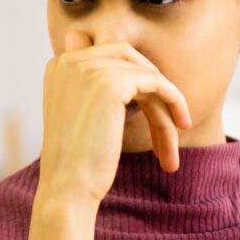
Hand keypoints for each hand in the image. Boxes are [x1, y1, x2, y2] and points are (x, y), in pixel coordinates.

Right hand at [39, 30, 191, 201]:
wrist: (67, 183)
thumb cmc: (77, 157)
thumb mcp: (81, 111)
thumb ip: (98, 88)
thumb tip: (141, 79)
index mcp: (59, 65)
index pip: (108, 55)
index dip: (134, 80)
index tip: (150, 110)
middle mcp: (69, 60)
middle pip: (127, 57)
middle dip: (151, 84)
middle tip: (168, 119)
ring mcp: (87, 68)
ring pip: (144, 73)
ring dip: (163, 105)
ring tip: (173, 137)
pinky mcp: (110, 81)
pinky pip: (156, 82)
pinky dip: (173, 100)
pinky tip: (181, 124)